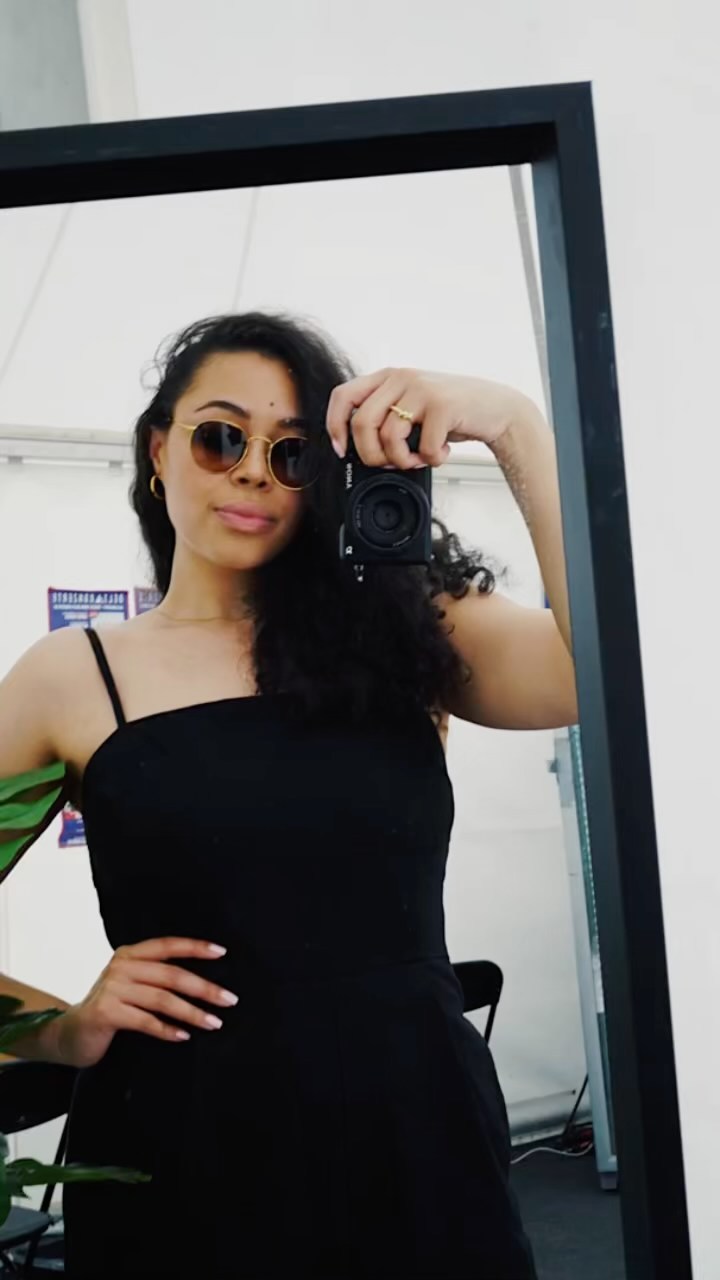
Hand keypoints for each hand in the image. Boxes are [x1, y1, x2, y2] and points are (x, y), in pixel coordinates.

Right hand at [52, 937, 237, 1068]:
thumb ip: (155, 976)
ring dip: (192, 1012)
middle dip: (204, 988)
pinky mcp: (106, 1012)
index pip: (168, 945)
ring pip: (162, 999)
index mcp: (129, 954)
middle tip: (229, 1000)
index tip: (222, 953)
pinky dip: (167, 1030)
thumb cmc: (110, 1008)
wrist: (69, 1033)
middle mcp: (121, 966)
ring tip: (214, 1022)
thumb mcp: (130, 984)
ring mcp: (112, 988)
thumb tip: (203, 982)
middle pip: (171, 974)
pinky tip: (184, 1036)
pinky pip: (145, 1021)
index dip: (195, 947)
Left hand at [326, 367, 531, 467]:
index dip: (336, 426)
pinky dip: (432, 460)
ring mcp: (422, 388)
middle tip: (391, 464)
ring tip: (419, 459)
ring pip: (389, 437)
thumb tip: (358, 450)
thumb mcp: (413, 407)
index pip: (343, 396)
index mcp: (389, 377)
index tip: (343, 450)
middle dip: (372, 455)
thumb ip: (387, 416)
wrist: (498, 409)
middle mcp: (401, 377)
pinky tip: (442, 451)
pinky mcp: (442, 405)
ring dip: (402, 461)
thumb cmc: (453, 413)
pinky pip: (422, 446)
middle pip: (362, 423)